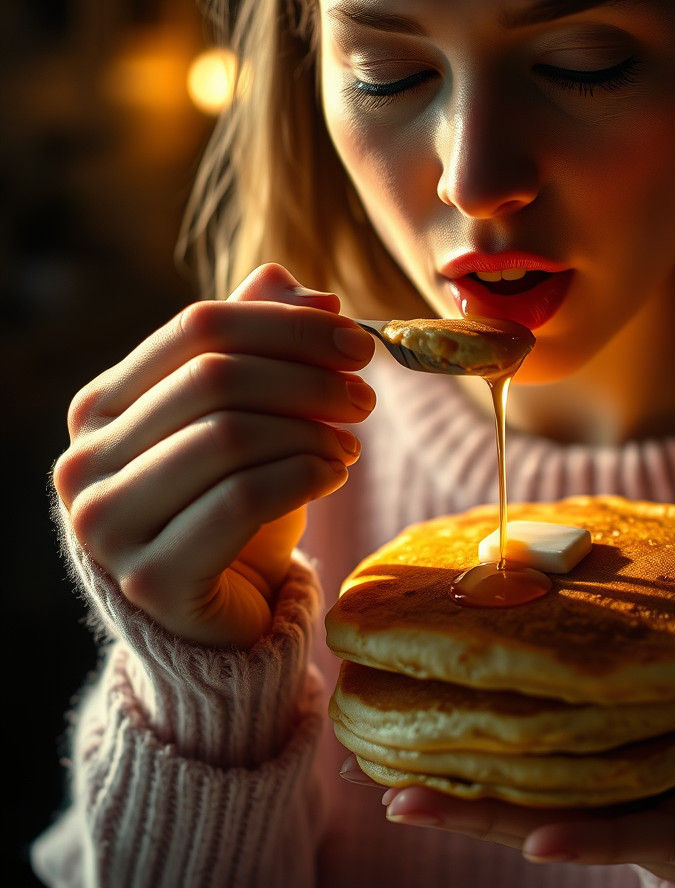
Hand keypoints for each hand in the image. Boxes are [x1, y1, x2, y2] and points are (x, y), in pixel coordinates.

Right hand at [53, 263, 375, 648]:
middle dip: (309, 378)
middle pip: (216, 377)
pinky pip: (243, 501)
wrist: (216, 610)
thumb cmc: (231, 501)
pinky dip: (304, 475)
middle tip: (365, 397)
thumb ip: (260, 345)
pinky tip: (332, 474)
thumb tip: (306, 286)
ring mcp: (109, 524)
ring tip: (350, 444)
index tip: (356, 339)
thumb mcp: (246, 417)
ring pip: (231, 436)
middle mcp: (86, 459)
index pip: (199, 326)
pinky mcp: (152, 579)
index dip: (288, 324)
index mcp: (103, 404)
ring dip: (311, 431)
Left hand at [350, 679, 674, 879]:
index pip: (645, 836)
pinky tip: (420, 749)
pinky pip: (532, 779)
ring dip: (456, 796)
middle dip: (479, 820)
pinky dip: (477, 770)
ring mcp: (615, 804)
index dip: (594, 840)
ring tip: (380, 776)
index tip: (535, 838)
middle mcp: (645, 822)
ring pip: (529, 807)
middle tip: (398, 800)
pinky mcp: (596, 781)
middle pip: (555, 825)